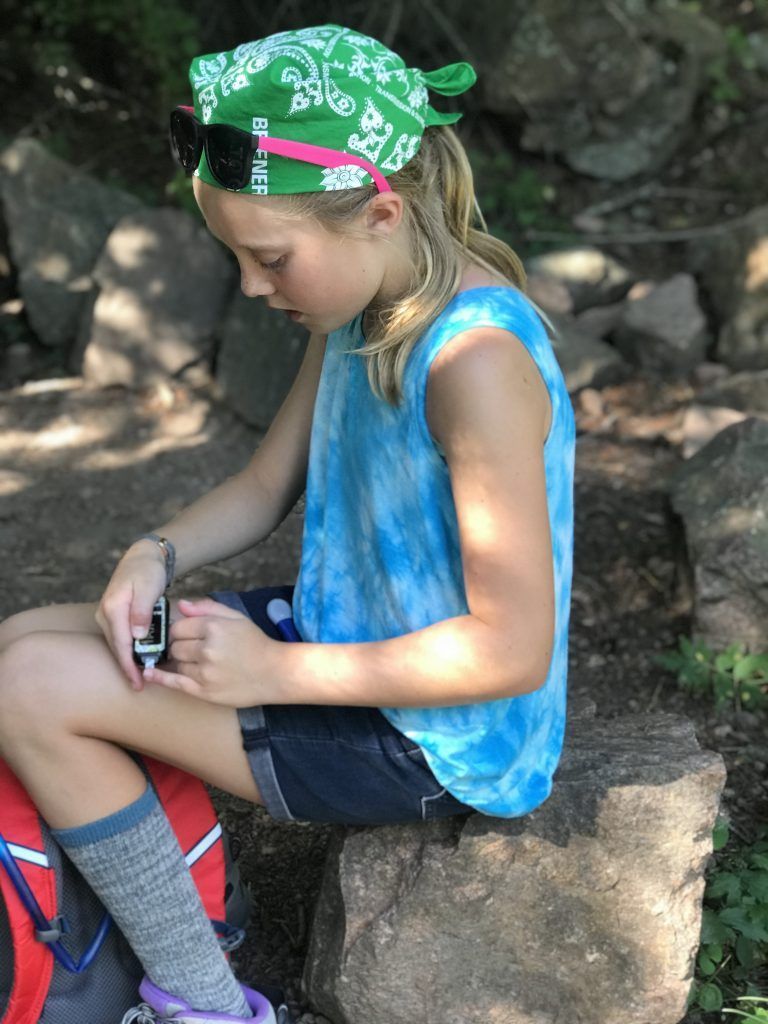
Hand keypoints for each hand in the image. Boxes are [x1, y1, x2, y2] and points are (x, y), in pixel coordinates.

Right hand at [96, 542, 166, 689]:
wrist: (141, 558)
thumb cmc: (147, 571)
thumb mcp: (149, 588)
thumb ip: (143, 611)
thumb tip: (138, 636)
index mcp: (113, 607)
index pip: (120, 643)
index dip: (128, 665)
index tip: (137, 681)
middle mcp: (105, 614)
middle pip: (116, 647)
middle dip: (127, 667)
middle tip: (140, 686)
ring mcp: (107, 616)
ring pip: (117, 644)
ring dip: (127, 660)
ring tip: (139, 677)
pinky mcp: (113, 616)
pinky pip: (120, 637)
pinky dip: (128, 649)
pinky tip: (137, 659)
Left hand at [145, 597, 280, 706]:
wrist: (275, 673)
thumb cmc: (256, 643)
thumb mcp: (236, 617)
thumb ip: (208, 608)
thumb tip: (180, 604)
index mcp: (214, 628)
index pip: (178, 627)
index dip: (179, 631)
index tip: (185, 635)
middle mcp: (207, 649)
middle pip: (175, 646)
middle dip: (178, 646)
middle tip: (191, 649)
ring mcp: (205, 672)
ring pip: (176, 663)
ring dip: (180, 662)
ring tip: (196, 662)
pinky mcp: (205, 691)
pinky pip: (175, 683)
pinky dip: (160, 678)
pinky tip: (149, 674)